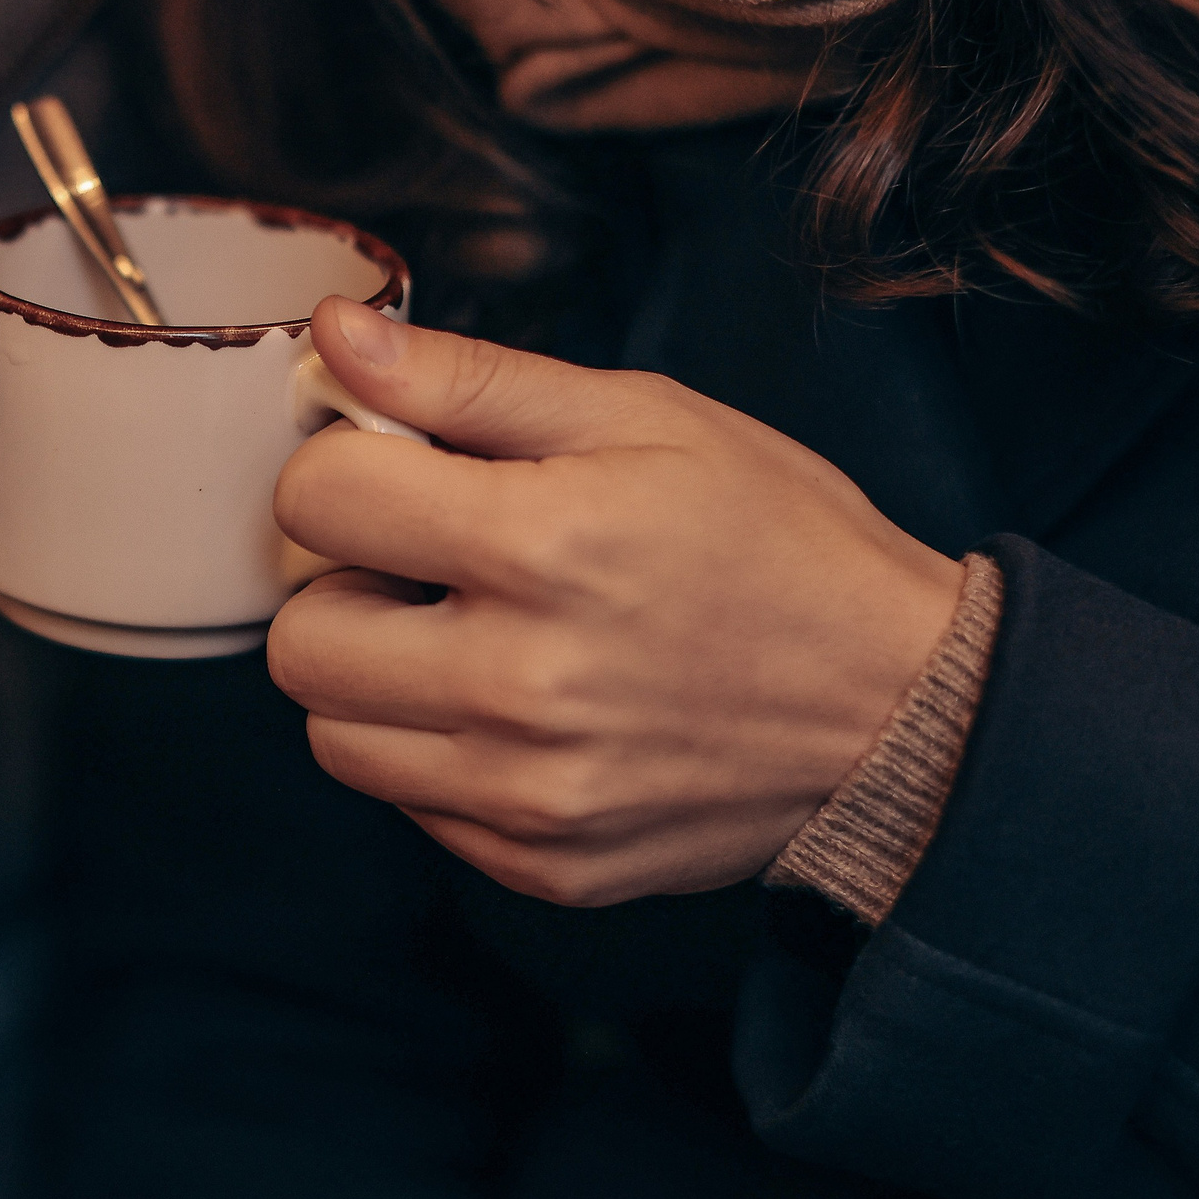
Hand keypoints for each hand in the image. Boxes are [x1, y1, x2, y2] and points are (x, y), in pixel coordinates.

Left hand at [267, 298, 962, 907]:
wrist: (900, 709)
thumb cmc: (774, 541)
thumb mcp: (642, 416)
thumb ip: (470, 379)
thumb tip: (338, 335)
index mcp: (544, 546)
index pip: (317, 500)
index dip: (344, 467)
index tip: (399, 469)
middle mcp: (522, 684)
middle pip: (298, 641)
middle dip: (341, 586)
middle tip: (421, 563)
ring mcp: (529, 791)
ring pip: (333, 735)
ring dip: (372, 678)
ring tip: (463, 636)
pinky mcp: (540, 862)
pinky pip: (406, 802)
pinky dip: (433, 751)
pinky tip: (511, 707)